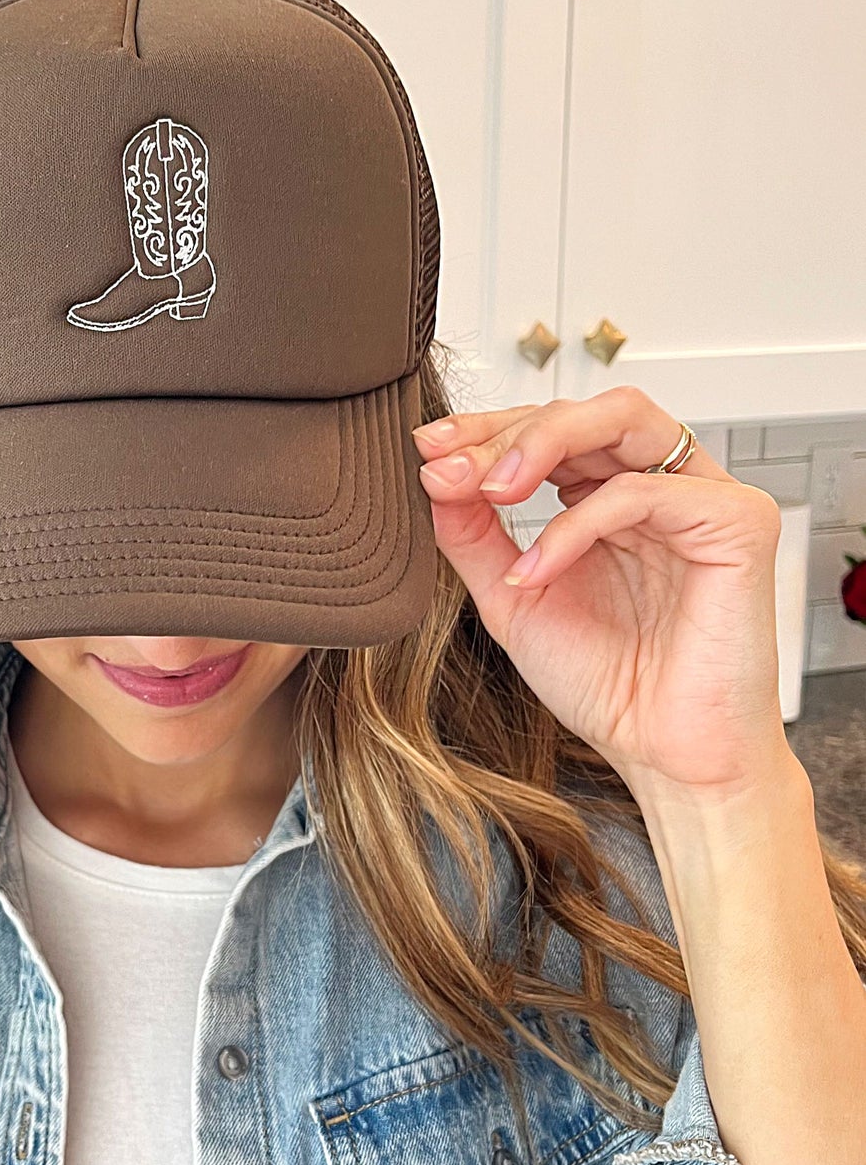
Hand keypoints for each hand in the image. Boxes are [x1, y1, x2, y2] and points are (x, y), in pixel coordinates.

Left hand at [411, 385, 791, 803]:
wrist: (661, 754)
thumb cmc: (604, 682)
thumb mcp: (511, 598)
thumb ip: (472, 535)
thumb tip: (433, 472)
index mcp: (609, 496)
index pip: (547, 430)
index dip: (485, 431)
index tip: (427, 448)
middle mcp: (659, 485)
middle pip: (582, 410)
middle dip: (504, 431)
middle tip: (449, 466)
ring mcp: (702, 498)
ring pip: (621, 419)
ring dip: (540, 443)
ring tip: (489, 491)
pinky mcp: (738, 523)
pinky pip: (644, 492)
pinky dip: (576, 525)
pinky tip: (536, 570)